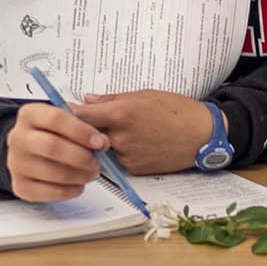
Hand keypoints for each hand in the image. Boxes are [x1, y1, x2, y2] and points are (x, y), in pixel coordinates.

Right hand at [6, 103, 108, 201]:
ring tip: (91, 173)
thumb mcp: (66, 120)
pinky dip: (69, 191)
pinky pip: (48, 192)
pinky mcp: (20, 186)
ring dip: (79, 175)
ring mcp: (16, 163)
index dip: (81, 131)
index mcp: (29, 114)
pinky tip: (78, 184)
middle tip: (97, 161)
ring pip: (52, 172)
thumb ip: (85, 126)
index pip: (55, 119)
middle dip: (81, 156)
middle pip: (51, 147)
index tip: (99, 141)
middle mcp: (18, 138)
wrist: (29, 151)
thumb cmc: (52, 134)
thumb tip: (102, 141)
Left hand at [75, 89, 210, 174]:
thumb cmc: (177, 110)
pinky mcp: (134, 169)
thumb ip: (112, 99)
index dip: (71, 113)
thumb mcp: (144, 95)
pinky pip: (118, 159)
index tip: (64, 110)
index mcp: (121, 115)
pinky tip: (139, 143)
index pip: (82, 116)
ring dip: (106, 141)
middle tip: (92, 120)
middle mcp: (120, 138)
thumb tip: (87, 99)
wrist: (202, 136)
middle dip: (87, 128)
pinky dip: (121, 152)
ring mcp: (127, 156)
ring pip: (103, 148)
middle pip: (89, 135)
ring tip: (127, 130)